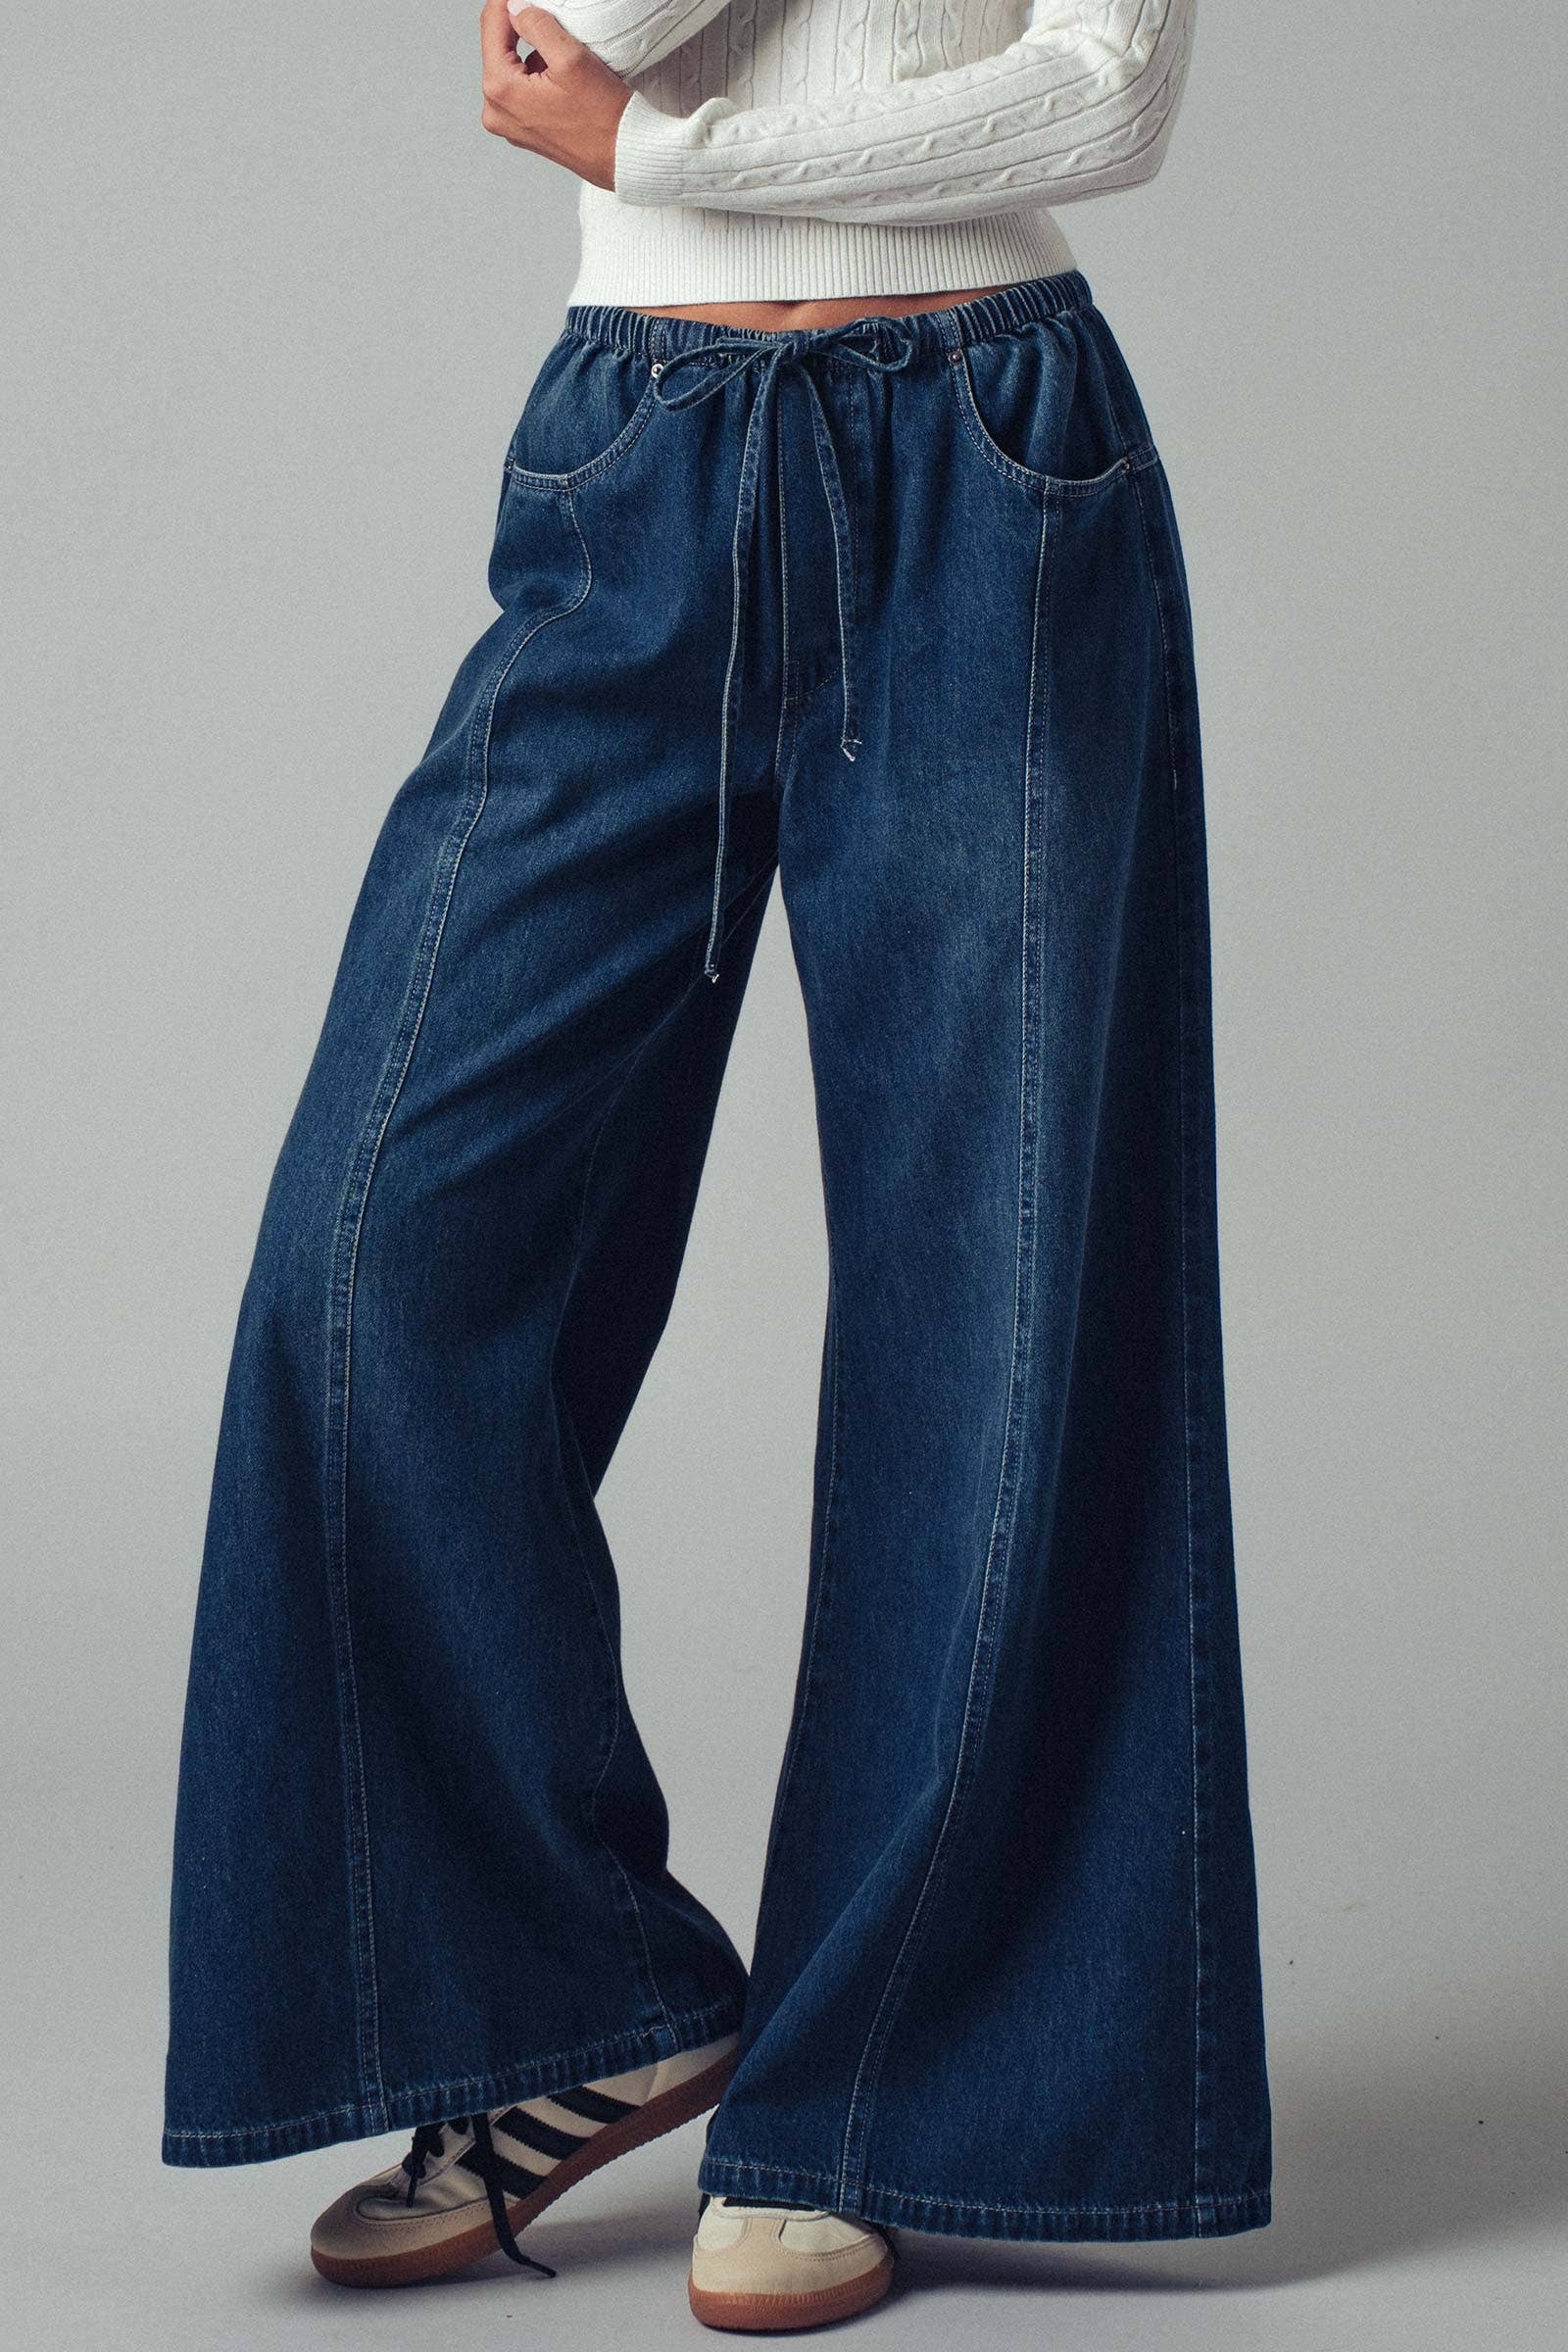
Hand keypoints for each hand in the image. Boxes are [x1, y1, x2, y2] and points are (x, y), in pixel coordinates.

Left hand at [480, 3, 630, 191]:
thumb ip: (536, 24)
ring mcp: (508, 123)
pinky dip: (537, 73)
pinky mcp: (522, 128)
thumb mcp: (570, 58)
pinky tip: (562, 81)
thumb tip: (515, 8)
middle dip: (521, 27)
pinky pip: (521, 86)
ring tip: (564, 62)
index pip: (491, 25)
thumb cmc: (603, 119)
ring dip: (532, 51)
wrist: (623, 156)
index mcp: (500, 91)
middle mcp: (496, 111)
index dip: (506, 0)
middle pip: (498, 46)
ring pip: (511, 65)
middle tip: (551, 21)